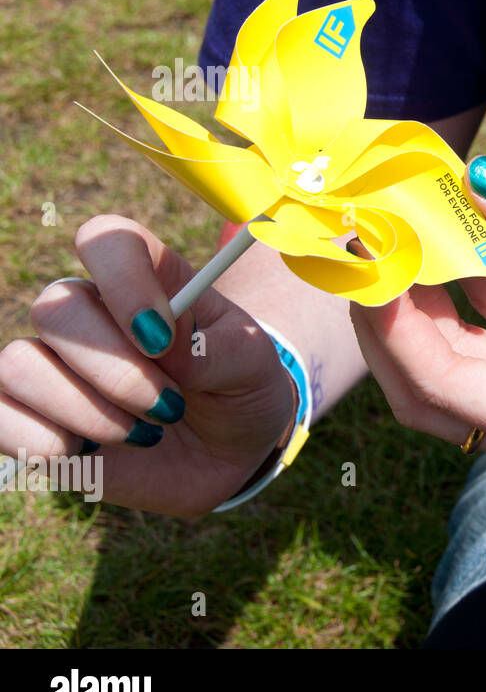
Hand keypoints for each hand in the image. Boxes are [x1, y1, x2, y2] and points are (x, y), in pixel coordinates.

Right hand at [0, 215, 294, 514]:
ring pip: (19, 363)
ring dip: (87, 411)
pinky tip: (92, 450)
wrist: (228, 450)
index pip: (108, 240)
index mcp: (150, 279)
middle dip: (116, 371)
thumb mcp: (255, 367)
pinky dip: (44, 442)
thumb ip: (221, 350)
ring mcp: (56, 363)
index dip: (123, 280)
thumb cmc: (241, 390)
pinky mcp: (31, 416)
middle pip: (57, 306)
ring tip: (143, 434)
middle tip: (171, 406)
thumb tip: (162, 344)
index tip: (160, 337)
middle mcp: (92, 312)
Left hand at [349, 159, 485, 469]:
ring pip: (468, 350)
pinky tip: (467, 229)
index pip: (442, 387)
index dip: (391, 324)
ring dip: (433, 296)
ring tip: (404, 225)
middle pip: (435, 383)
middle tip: (363, 245)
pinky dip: (485, 282)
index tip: (365, 255)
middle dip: (391, 320)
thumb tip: (479, 175)